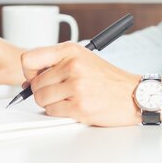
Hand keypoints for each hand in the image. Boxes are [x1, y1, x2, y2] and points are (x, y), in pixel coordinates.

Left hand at [21, 42, 141, 126]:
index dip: (29, 72)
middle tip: (59, 91)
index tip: (36, 77)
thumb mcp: (82, 59)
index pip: (29, 59)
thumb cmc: (108, 79)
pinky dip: (59, 112)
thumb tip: (27, 80)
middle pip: (35, 83)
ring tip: (68, 98)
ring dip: (50, 103)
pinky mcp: (79, 106)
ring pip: (41, 98)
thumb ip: (55, 64)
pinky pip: (52, 111)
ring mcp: (76, 86)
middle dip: (42, 90)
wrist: (134, 94)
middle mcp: (72, 65)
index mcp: (70, 50)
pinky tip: (74, 106)